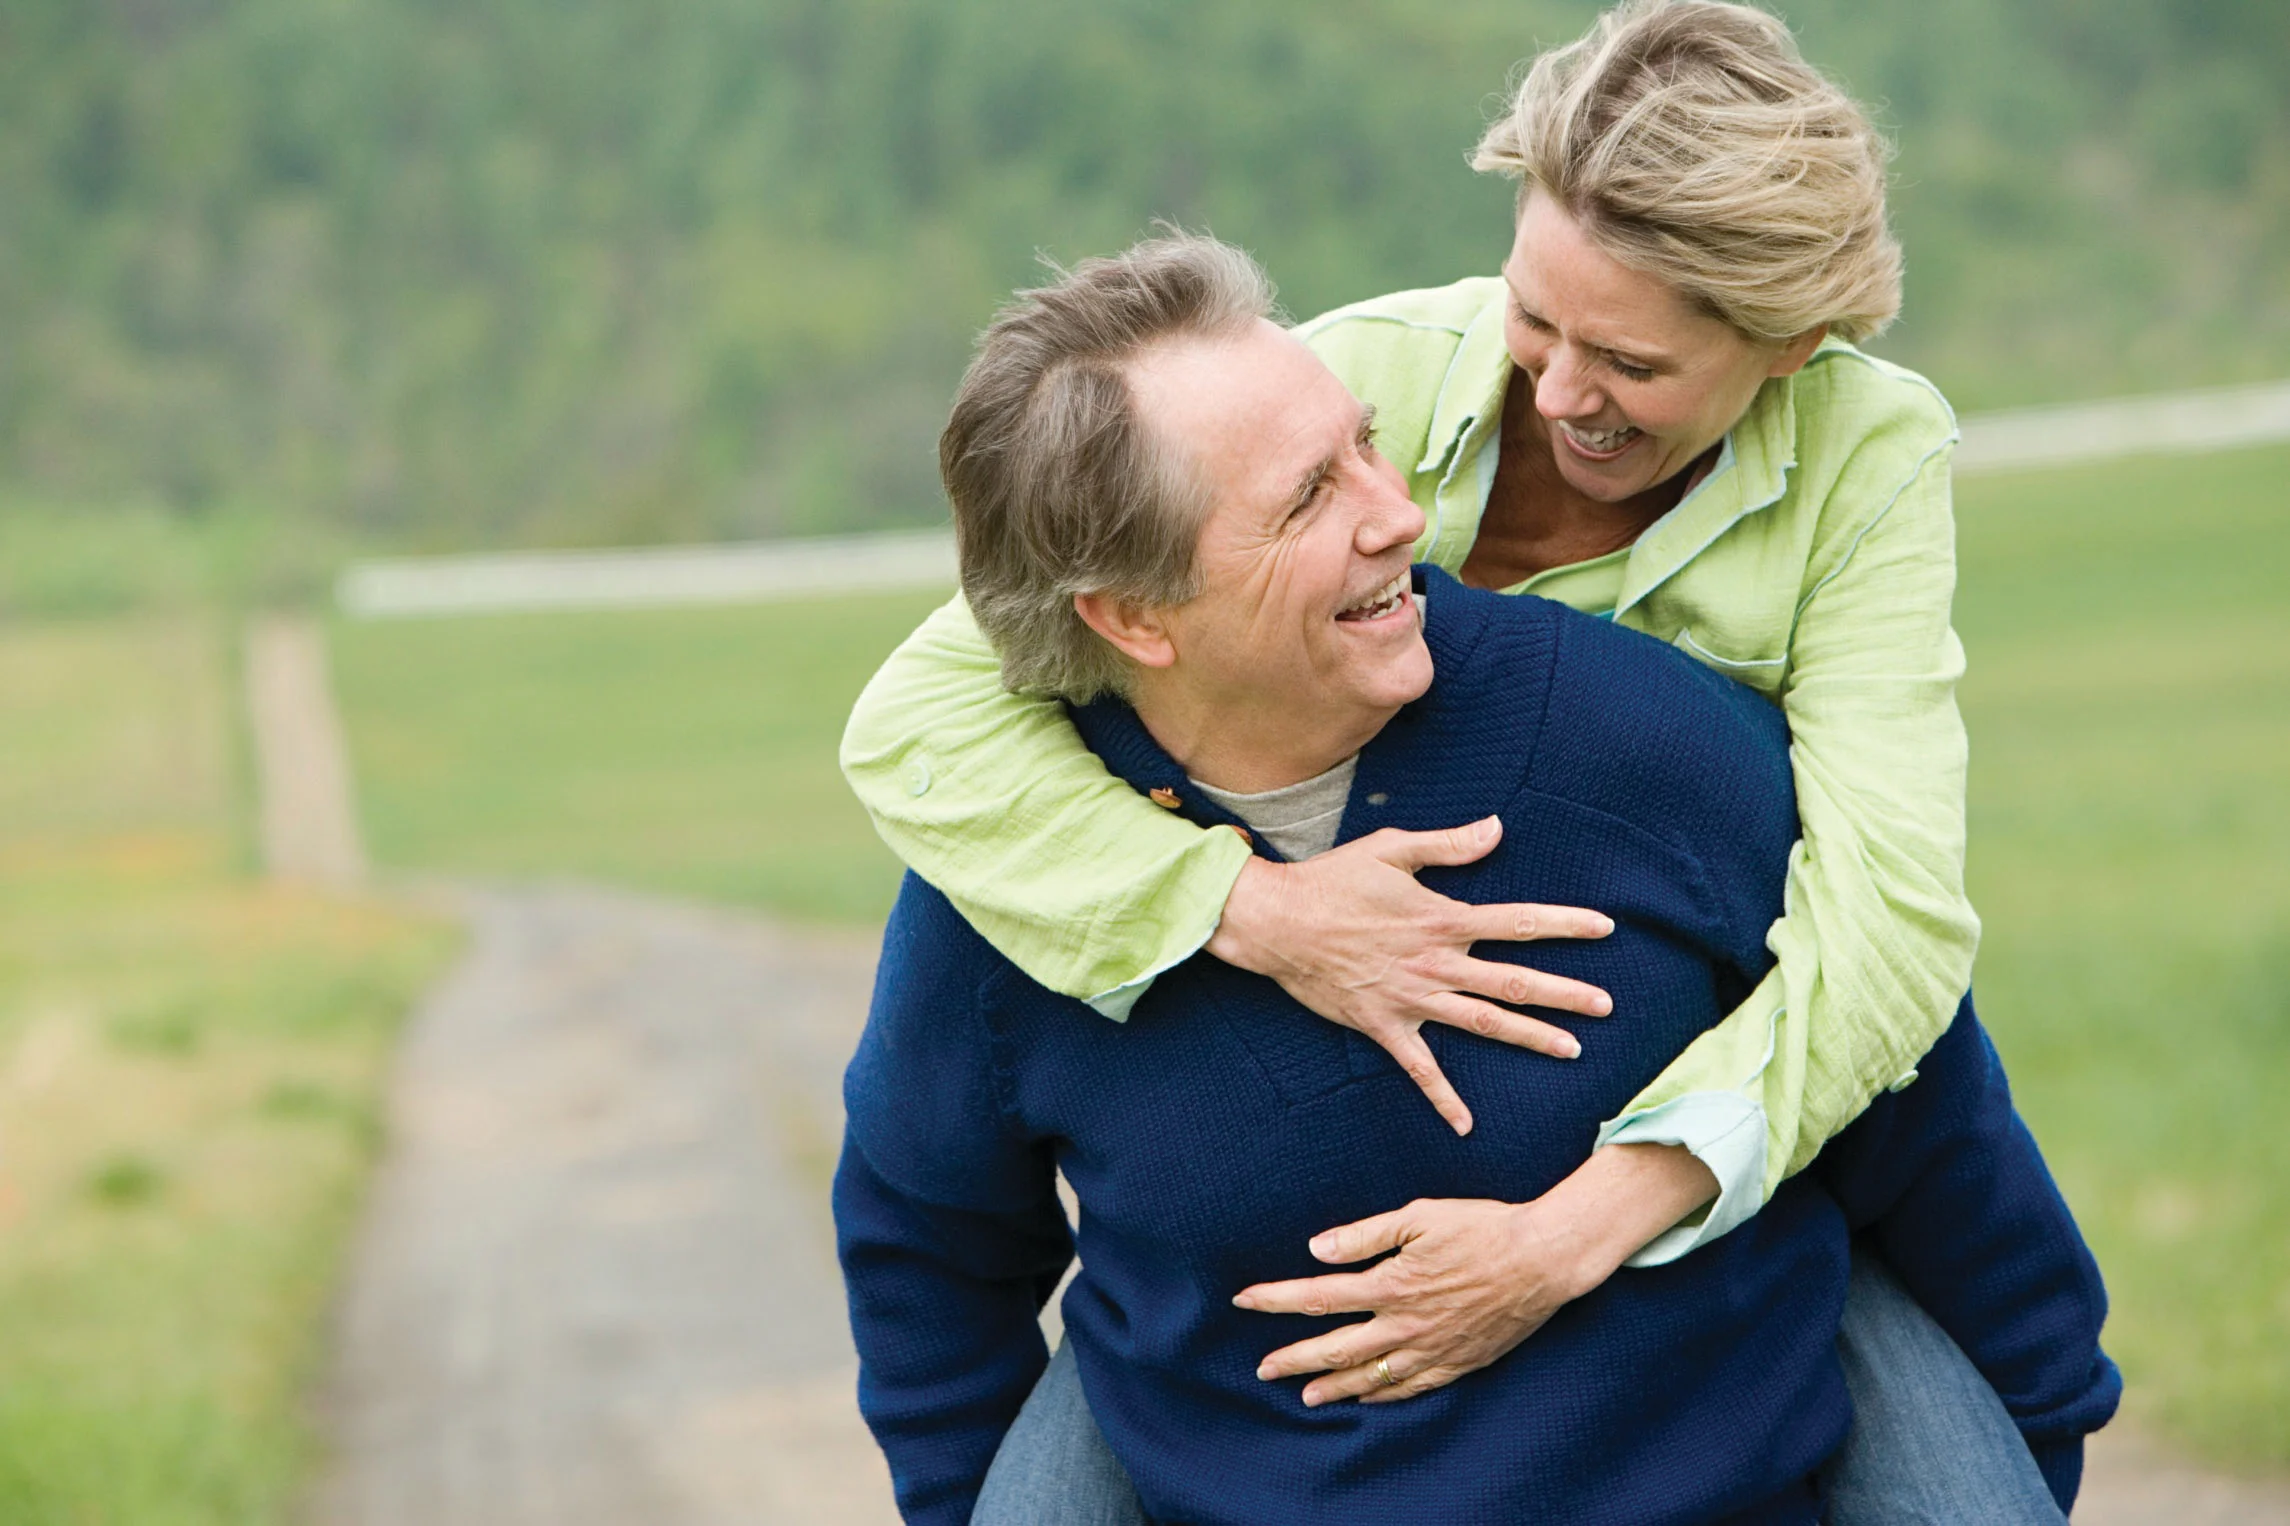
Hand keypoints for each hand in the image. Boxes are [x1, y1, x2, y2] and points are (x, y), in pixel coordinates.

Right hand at [1205, 815, 1613, 1134]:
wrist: (1278, 922)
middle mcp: (1435, 963)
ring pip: (1483, 1022)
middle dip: (1565, 994)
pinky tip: (1466, 1125)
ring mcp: (1412, 998)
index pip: (1517, 922)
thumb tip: (1497, 828)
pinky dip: (1443, 1098)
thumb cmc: (1333, 880)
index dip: (1564, 924)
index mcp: (1442, 919)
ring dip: (1530, 1037)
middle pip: (1513, 980)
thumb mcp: (1392, 849)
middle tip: (1608, 1006)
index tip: (1604, 928)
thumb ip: (1449, 845)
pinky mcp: (1384, 1026)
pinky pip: (1420, 1069)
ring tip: (1572, 1049)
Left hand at [1233, 1145, 1718, 1404]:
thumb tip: (1317, 1250)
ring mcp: (1432, 1348)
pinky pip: (1412, 1387)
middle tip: (1263, 1370)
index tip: (1245, 1301)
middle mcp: (1406, 1324)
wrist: (1543, 1259)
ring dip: (1333, 1387)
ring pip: (1371, 1377)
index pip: (1319, 1297)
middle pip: (1336, 1348)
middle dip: (1294, 1359)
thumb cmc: (1482, 1228)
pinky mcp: (1459, 1361)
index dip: (1277, 1300)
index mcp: (1391, 1284)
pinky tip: (1366, 1399)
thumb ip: (1365, 1235)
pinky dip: (1383, 1396)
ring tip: (1305, 1396)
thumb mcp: (1420, 1216)